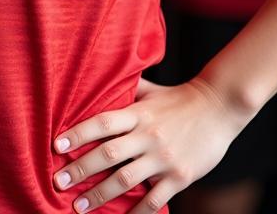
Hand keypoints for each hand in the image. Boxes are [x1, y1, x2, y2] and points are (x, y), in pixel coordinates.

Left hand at [51, 77, 248, 211]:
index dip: (78, 134)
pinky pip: (154, 200)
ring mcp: (164, 158)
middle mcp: (148, 135)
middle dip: (80, 170)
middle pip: (108, 154)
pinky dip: (136, 213)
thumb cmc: (180, 97)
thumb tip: (100, 77)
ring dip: (99, 195)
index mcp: (138, 112)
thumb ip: (127, 89)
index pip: (102, 122)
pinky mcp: (180, 177)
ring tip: (79, 207)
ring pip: (125, 180)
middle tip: (57, 182)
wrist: (219, 107)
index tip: (57, 146)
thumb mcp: (151, 90)